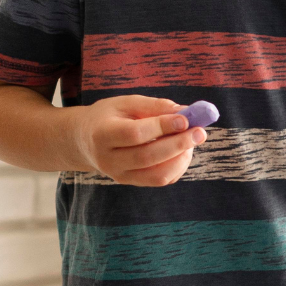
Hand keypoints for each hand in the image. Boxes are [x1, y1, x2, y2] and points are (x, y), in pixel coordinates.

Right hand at [71, 95, 205, 185]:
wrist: (85, 141)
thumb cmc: (109, 117)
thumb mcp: (126, 103)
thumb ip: (154, 106)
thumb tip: (186, 112)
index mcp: (103, 134)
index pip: (135, 134)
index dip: (162, 127)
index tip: (186, 118)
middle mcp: (109, 160)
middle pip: (147, 157)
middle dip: (178, 144)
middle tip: (200, 131)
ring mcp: (120, 175)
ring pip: (157, 175)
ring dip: (181, 158)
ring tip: (192, 139)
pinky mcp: (132, 183)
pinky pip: (161, 180)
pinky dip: (178, 166)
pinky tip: (182, 150)